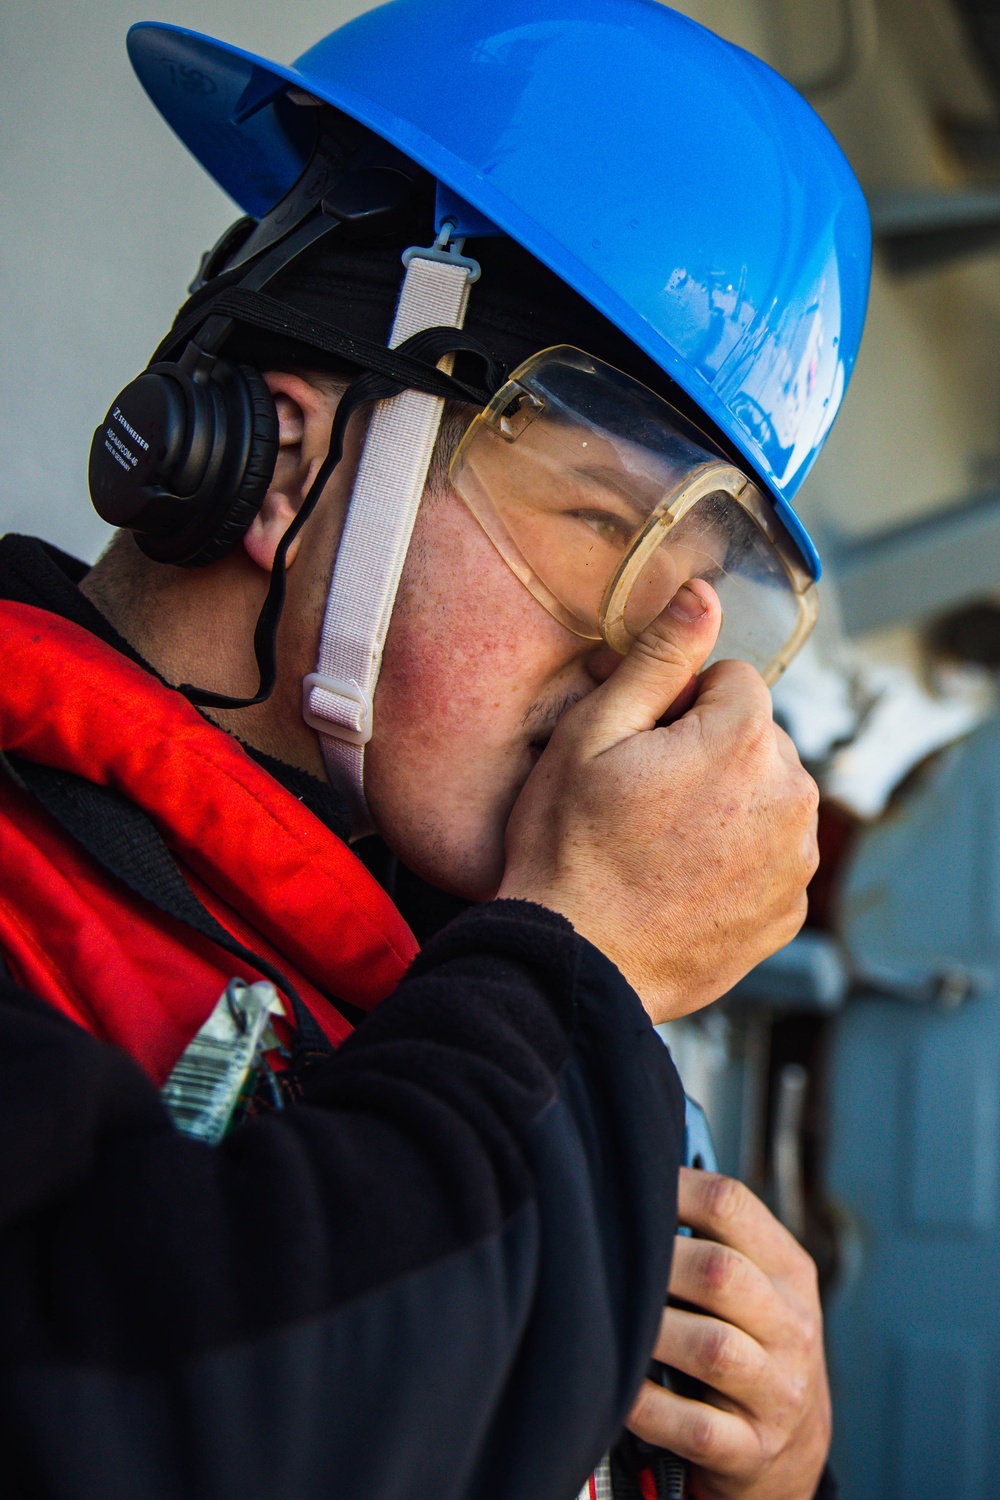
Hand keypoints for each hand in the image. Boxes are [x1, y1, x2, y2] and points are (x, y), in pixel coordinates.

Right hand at [498, 581, 819, 1023]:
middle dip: (710, 751)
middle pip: (758, 736)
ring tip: (660, 843)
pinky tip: (681, 879)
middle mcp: (790, 798)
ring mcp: (795, 861)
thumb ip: (659, 659)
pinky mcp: (789, 910)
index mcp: (744, 742)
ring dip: (728, 803)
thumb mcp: (591, 735)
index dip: (679, 705)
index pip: (734, 680)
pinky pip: (771, 852)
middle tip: (642, 798)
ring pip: (768, 793)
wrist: (576, 963)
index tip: (639, 749)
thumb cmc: (567, 849)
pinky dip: (737, 857)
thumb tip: (702, 596)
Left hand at [627, 1169, 830, 1499]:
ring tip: (615, 1324)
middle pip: (719, 1272)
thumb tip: (633, 1181)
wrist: (796, 1454)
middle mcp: (793, 1327)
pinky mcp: (751, 1450)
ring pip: (712, 1348)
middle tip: (609, 1262)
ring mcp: (778, 1393)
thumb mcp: (758, 1289)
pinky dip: (647, 1404)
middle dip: (656, 1263)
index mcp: (790, 1271)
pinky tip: (621, 1388)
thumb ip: (714, 1240)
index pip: (732, 1203)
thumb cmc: (753, 1348)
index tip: (625, 1189)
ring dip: (652, 1332)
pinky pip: (693, 1425)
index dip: (672, 1188)